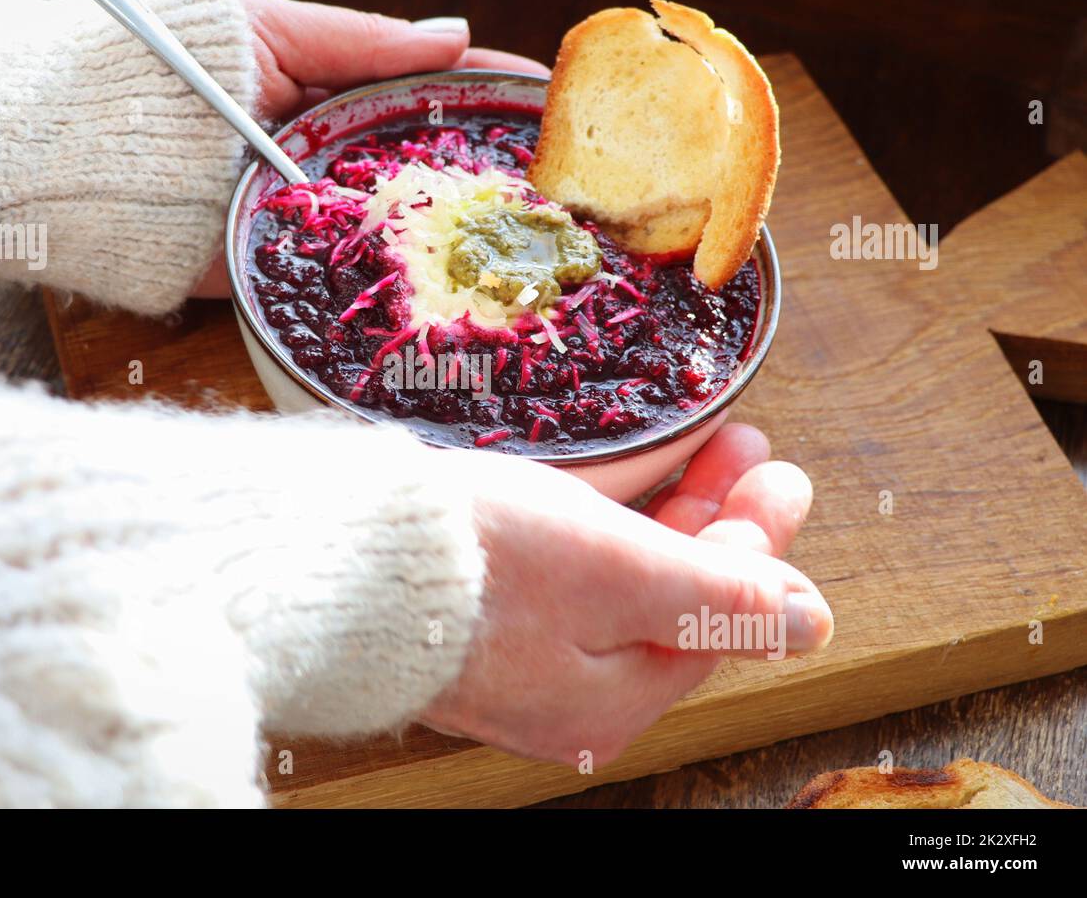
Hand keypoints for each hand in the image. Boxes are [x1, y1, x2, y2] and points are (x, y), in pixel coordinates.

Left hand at [191, 0, 550, 297]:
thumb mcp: (274, 34)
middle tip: (562, 181)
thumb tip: (454, 34)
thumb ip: (362, 42)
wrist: (87, 156)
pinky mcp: (292, 276)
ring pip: (402, 228)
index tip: (543, 96)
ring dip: (464, 237)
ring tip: (540, 239)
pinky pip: (356, 283)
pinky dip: (405, 290)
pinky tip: (467, 293)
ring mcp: (317, 221)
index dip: (482, 91)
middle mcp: (331, 160)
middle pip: (424, 165)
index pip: (423, 91)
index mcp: (329, 96)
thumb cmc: (174, 76)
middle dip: (489, 171)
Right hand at [421, 423, 832, 766]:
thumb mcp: (619, 573)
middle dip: (716, 521)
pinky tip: (628, 473)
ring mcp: (515, 652)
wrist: (334, 555)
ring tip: (704, 446)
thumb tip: (811, 623)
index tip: (783, 478)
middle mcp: (563, 690)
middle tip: (749, 452)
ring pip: (620, 579)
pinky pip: (566, 569)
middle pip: (669, 600)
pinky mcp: (477, 611)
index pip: (714, 622)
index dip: (758, 546)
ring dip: (669, 510)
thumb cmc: (475, 565)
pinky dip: (606, 519)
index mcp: (607, 700)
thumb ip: (720, 600)